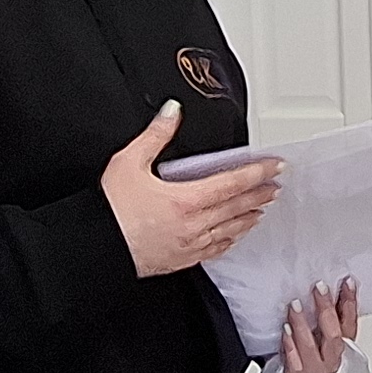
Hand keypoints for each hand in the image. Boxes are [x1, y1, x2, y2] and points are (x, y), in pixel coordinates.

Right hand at [101, 103, 277, 277]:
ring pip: (230, 230)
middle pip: (237, 207)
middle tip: (275, 186)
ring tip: (261, 209)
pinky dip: (230, 240)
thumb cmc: (110, 211)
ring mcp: (189, 245)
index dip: (258, 172)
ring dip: (249, 218)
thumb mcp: (129, 162)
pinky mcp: (181, 260)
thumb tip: (171, 112)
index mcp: (186, 200)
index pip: (233, 183)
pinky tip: (233, 237)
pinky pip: (214, 249)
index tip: (275, 166)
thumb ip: (155, 135)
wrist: (96, 248)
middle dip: (259, 194)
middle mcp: (193, 225)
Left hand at [275, 280, 360, 372]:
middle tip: (319, 288)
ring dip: (303, 323)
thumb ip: (329, 327)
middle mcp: (331, 362)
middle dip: (326, 309)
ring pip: (311, 346)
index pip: (350, 324)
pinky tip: (285, 330)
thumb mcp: (326, 349)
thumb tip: (330, 298)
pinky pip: (293, 361)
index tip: (347, 283)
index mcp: (344, 351)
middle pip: (333, 334)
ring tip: (296, 305)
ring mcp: (315, 372)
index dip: (350, 303)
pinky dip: (289, 344)